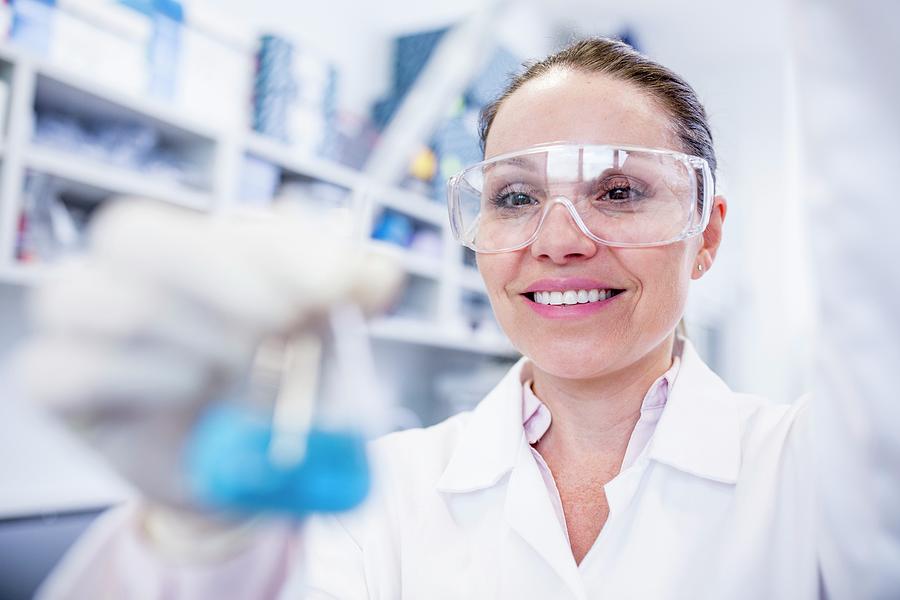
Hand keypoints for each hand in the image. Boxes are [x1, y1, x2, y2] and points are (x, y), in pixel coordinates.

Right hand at [15, 199, 402, 511]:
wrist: (252, 462)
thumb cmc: (283, 378)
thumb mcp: (329, 328)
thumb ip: (357, 290)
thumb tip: (381, 272)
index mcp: (196, 245)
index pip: (216, 223)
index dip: (280, 252)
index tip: (338, 291)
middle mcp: (126, 273)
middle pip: (130, 232)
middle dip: (216, 271)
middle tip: (284, 319)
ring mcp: (84, 328)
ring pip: (84, 293)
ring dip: (181, 327)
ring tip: (241, 359)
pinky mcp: (60, 388)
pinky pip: (60, 368)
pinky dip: (134, 375)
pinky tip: (190, 385)